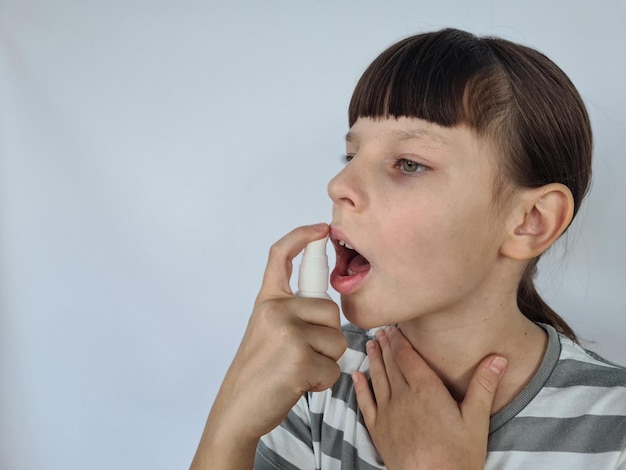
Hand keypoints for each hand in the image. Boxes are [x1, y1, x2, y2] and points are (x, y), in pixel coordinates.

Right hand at [192, 223, 347, 468]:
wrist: (237, 409)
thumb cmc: (258, 371)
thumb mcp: (266, 330)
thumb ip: (291, 311)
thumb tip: (325, 304)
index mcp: (267, 301)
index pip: (281, 256)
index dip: (301, 236)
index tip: (320, 228)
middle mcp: (275, 310)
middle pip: (331, 309)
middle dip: (327, 336)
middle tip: (301, 354)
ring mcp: (286, 332)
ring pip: (337, 340)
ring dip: (326, 361)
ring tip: (298, 369)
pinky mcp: (299, 358)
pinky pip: (334, 367)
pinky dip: (322, 381)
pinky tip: (299, 384)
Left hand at [352, 326, 506, 469]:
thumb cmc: (457, 457)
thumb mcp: (476, 421)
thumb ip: (483, 387)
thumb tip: (498, 359)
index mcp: (426, 390)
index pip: (408, 356)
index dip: (400, 340)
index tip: (395, 326)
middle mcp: (403, 396)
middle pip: (391, 364)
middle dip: (387, 345)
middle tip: (382, 330)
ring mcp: (388, 413)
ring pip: (377, 378)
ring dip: (374, 360)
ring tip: (371, 345)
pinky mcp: (378, 430)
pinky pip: (366, 403)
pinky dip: (360, 387)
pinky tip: (356, 376)